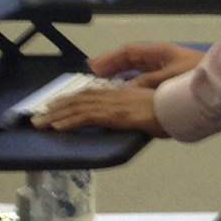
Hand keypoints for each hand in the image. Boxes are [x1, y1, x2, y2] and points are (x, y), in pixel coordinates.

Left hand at [33, 85, 168, 137]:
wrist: (182, 108)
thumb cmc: (173, 109)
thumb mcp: (153, 107)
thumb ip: (139, 110)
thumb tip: (134, 116)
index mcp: (123, 93)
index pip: (91, 94)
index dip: (71, 99)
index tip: (56, 105)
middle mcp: (114, 95)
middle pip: (79, 99)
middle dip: (56, 108)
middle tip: (38, 116)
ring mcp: (113, 104)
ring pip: (77, 107)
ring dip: (55, 115)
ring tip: (38, 123)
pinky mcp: (113, 114)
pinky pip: (85, 117)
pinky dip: (68, 121)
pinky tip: (56, 127)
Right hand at [89, 42, 205, 88]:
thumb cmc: (200, 76)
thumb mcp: (172, 78)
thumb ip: (148, 82)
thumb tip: (125, 89)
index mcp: (160, 52)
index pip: (129, 52)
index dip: (110, 59)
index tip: (93, 68)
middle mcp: (161, 57)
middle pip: (131, 59)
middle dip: (111, 66)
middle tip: (92, 75)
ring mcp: (167, 67)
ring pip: (138, 68)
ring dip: (120, 75)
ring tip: (103, 85)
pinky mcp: (172, 78)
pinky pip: (147, 78)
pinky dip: (134, 83)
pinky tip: (126, 93)